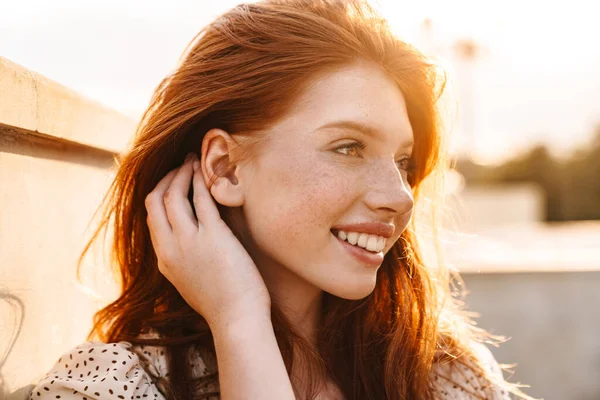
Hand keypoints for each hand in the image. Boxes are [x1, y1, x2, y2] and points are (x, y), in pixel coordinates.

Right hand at [145, 153, 270, 328]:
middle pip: (155, 201)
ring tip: (193, 160)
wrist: (237, 320)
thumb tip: (189, 245)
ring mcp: (189, 241)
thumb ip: (183, 262)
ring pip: (174, 195)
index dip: (159, 195)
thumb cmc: (223, 304)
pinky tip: (207, 170)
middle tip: (181, 165)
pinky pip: (201, 198)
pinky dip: (201, 180)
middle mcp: (170, 248)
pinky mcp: (213, 236)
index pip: (152, 218)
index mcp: (164, 260)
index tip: (170, 183)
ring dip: (182, 172)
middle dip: (166, 178)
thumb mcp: (191, 283)